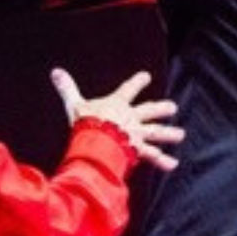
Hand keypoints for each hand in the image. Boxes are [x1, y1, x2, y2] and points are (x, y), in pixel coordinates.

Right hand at [51, 68, 184, 171]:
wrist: (96, 141)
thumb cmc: (86, 122)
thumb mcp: (75, 104)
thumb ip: (67, 89)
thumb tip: (56, 72)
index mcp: (116, 105)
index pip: (128, 90)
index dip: (137, 82)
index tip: (146, 76)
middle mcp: (130, 118)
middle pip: (148, 110)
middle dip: (160, 108)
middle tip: (173, 107)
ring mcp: (135, 134)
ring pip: (155, 132)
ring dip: (168, 133)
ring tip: (180, 134)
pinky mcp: (136, 150)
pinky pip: (152, 156)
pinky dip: (162, 160)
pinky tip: (173, 164)